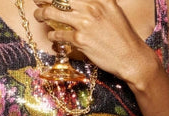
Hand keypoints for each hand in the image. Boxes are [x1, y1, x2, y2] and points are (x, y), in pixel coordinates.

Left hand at [33, 0, 153, 81]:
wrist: (131, 57)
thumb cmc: (122, 36)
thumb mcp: (112, 10)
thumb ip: (97, 3)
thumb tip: (80, 2)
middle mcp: (92, 6)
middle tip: (37, 1)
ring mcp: (85, 23)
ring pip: (52, 13)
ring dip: (41, 14)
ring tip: (39, 16)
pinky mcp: (80, 40)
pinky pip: (58, 34)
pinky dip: (52, 35)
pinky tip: (52, 35)